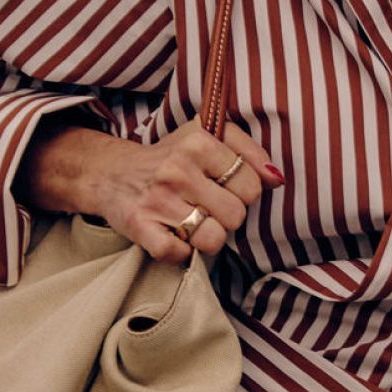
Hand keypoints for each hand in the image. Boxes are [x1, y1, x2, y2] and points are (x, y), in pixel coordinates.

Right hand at [18, 116, 283, 263]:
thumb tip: (278, 179)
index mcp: (198, 142)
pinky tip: (176, 236)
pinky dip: (183, 253)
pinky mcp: (140, 227)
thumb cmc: (172, 157)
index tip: (227, 188)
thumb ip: (248, 151)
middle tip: (210, 207)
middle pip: (236, 214)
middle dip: (229, 217)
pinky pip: (180, 255)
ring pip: (213, 239)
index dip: (246, 192)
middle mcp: (178, 169)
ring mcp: (158, 200)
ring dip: (209, 238)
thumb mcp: (209, 136)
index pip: (251, 184)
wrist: (113, 172)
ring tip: (196, 224)